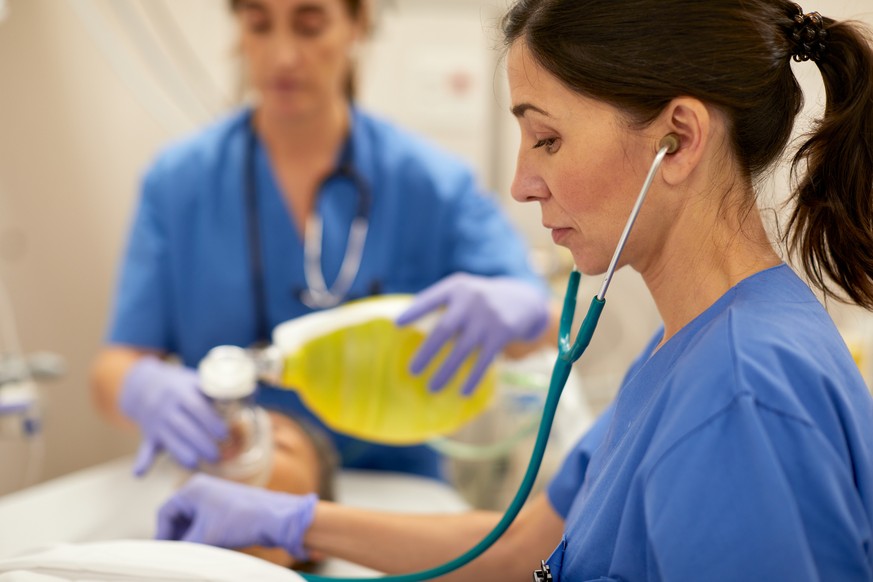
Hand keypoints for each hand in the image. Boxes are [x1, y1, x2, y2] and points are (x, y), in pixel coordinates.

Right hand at [120, 357, 226, 475]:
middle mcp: (167, 407)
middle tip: (217, 456)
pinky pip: (144, 449)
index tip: (224, 434)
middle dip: (201, 443)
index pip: (197, 407)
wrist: (144, 385)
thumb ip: (221, 389)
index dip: (210, 421)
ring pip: (169, 440)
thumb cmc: (182, 385)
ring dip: (183, 454)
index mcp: (183, 391)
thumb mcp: (198, 380)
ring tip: (198, 464)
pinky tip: (139, 474)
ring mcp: (157, 422)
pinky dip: (142, 462)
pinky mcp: (149, 435)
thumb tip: (253, 392)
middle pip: (184, 427)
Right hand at [156, 474, 317, 559]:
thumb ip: (183, 546)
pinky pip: (207, 524)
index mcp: (193, 489)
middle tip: (176, 557)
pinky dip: (203, 537)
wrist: (276, 518)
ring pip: (193, 522)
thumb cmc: (241, 520)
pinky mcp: (227, 508)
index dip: (162, 534)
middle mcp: (203, 489)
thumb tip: (170, 557)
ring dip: (190, 539)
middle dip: (177, 537)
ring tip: (192, 555)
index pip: (165, 512)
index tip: (163, 554)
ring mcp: (216, 498)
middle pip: (178, 517)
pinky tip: (207, 550)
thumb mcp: (205, 537)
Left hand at [397, 273, 548, 394]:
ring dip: (446, 371)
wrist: (522, 298)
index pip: (431, 298)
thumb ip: (440, 303)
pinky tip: (463, 392)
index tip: (397, 325)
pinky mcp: (502, 332)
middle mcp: (471, 300)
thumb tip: (402, 325)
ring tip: (432, 388)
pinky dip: (473, 377)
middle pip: (445, 329)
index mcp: (456, 287)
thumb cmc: (479, 300)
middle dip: (427, 352)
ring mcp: (488, 317)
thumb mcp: (463, 291)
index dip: (414, 311)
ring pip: (463, 349)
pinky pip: (484, 359)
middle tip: (412, 372)